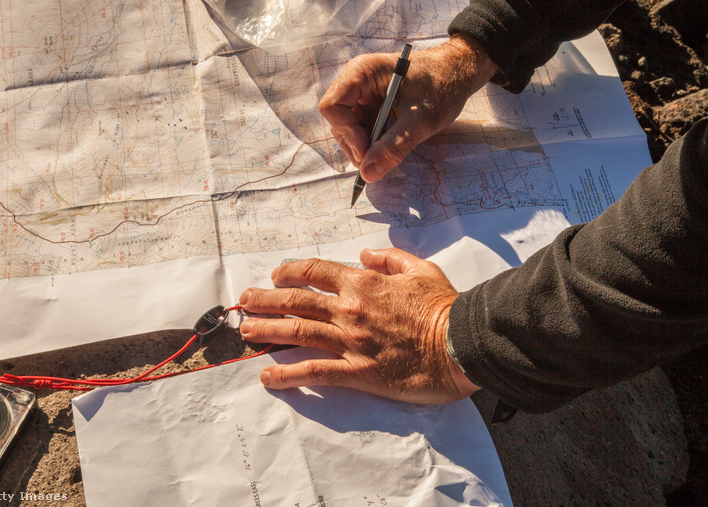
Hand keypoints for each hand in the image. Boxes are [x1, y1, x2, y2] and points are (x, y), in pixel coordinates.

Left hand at [239, 248, 478, 403]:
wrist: (462, 345)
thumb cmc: (445, 307)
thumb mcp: (420, 269)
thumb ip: (389, 258)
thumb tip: (363, 254)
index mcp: (363, 282)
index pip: (315, 271)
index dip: (290, 271)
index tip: (276, 275)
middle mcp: (349, 309)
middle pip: (296, 301)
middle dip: (265, 299)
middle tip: (245, 301)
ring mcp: (350, 342)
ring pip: (297, 332)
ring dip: (267, 330)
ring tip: (246, 331)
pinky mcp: (357, 372)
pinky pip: (314, 371)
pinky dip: (288, 373)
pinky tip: (267, 376)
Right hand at [319, 33, 498, 182]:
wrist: (459, 73)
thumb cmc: (443, 85)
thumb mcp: (420, 120)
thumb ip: (393, 147)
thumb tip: (368, 174)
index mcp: (363, 73)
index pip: (333, 106)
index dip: (347, 132)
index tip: (367, 152)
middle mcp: (357, 81)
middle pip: (339, 120)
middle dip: (355, 144)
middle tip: (376, 162)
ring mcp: (363, 93)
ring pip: (349, 127)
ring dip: (364, 146)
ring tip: (385, 155)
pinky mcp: (372, 104)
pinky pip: (362, 128)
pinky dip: (372, 142)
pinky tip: (389, 146)